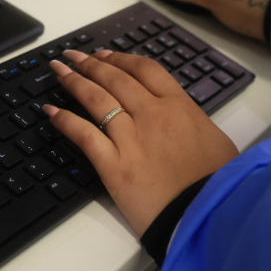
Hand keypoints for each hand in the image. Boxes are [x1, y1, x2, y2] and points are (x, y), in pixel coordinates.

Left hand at [43, 48, 237, 235]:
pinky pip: (84, 135)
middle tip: (75, 57)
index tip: (105, 55)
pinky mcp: (114, 165)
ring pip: (96, 99)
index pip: (144, 70)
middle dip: (91, 64)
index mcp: (180, 106)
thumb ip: (193, 122)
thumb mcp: (216, 140)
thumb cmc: (219, 182)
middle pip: (115, 78)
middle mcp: (152, 115)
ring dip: (74, 81)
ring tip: (59, 71)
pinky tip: (50, 112)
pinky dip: (64, 120)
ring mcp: (131, 138)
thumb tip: (183, 119)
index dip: (120, 59)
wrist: (210, 214)